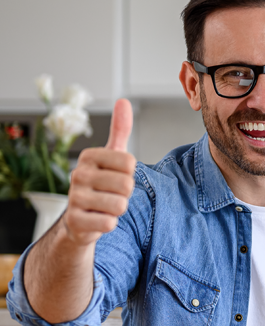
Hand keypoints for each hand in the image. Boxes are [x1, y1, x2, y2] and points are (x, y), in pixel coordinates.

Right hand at [62, 99, 136, 245]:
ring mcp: (74, 198)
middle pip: (127, 184)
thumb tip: (123, 101)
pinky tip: (97, 219)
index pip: (130, 163)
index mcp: (89, 156)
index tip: (116, 176)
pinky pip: (110, 223)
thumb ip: (119, 130)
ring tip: (105, 206)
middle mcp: (78, 174)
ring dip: (118, 209)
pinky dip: (108, 224)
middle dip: (125, 193)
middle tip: (111, 194)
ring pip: (120, 204)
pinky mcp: (75, 221)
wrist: (79, 219)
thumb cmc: (101, 183)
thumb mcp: (111, 155)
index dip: (129, 174)